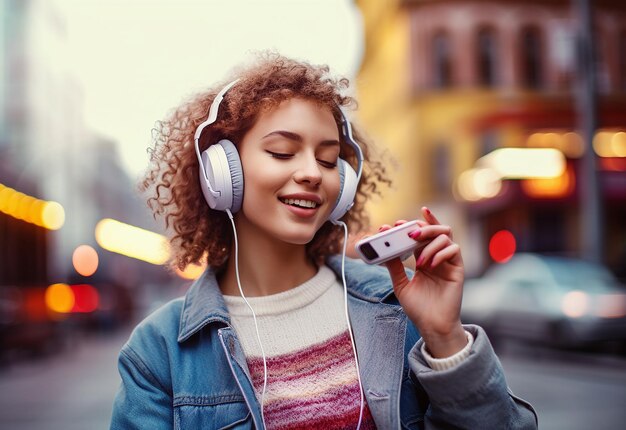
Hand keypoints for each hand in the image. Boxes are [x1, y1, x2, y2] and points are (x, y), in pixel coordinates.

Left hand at [381, 207, 465, 357]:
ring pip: (446, 235)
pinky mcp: (458, 269)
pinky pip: (455, 250)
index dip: (410, 225)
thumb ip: (394, 267)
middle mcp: (437, 257)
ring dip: (430, 242)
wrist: (432, 327)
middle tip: (410, 231)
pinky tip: (431, 265)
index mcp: (423, 258)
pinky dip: (441, 253)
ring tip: (420, 260)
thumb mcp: (400, 285)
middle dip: (423, 225)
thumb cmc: (418, 308)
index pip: (419, 234)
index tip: (395, 223)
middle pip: (435, 229)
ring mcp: (448, 262)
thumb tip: (383, 249)